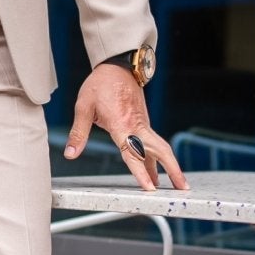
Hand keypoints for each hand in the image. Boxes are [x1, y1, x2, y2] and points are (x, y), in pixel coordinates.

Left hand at [63, 65, 186, 192]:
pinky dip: (158, 158)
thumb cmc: (100, 85)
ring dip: (169, 166)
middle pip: (160, 151)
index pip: (133, 153)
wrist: (118, 66)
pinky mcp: (144, 122)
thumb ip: (78, 133)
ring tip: (176, 185)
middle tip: (183, 188)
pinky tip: (156, 169)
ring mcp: (143, 124)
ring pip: (160, 147)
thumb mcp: (83, 107)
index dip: (141, 172)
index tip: (150, 187)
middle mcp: (137, 126)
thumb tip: (70, 154)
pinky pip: (153, 143)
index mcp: (122, 125)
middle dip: (173, 171)